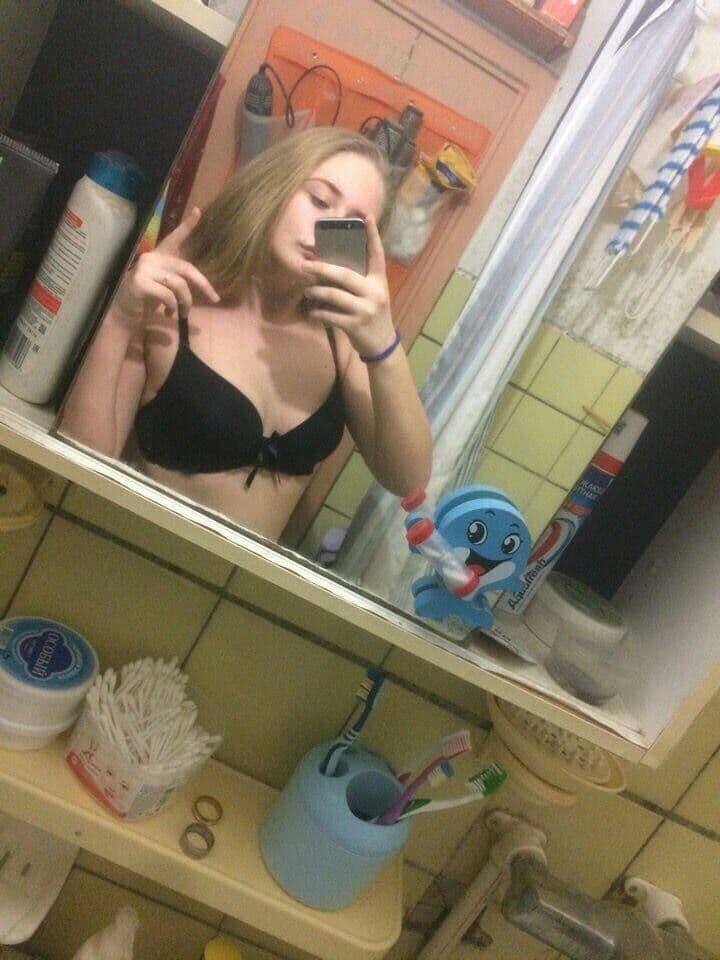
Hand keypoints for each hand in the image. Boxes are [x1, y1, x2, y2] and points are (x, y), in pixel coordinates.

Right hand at [114, 206, 219, 322]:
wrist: (124, 311)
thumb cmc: (147, 298)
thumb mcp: (166, 287)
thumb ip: (179, 282)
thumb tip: (205, 291)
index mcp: (159, 255)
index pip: (175, 237)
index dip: (187, 225)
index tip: (198, 211)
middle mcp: (152, 257)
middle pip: (186, 268)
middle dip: (203, 284)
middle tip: (214, 298)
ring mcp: (144, 269)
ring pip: (179, 284)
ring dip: (185, 302)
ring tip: (181, 312)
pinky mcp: (140, 282)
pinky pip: (167, 295)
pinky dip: (173, 307)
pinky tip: (169, 313)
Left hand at [302, 216, 395, 356]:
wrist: (382, 344)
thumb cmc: (372, 314)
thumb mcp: (372, 295)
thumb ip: (357, 281)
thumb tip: (328, 267)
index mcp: (379, 281)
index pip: (377, 254)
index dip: (372, 236)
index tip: (367, 217)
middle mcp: (374, 293)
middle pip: (345, 275)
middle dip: (322, 268)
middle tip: (305, 265)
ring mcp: (365, 310)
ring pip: (334, 295)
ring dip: (316, 292)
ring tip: (307, 291)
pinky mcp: (355, 325)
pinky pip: (330, 316)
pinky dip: (318, 313)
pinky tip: (312, 312)